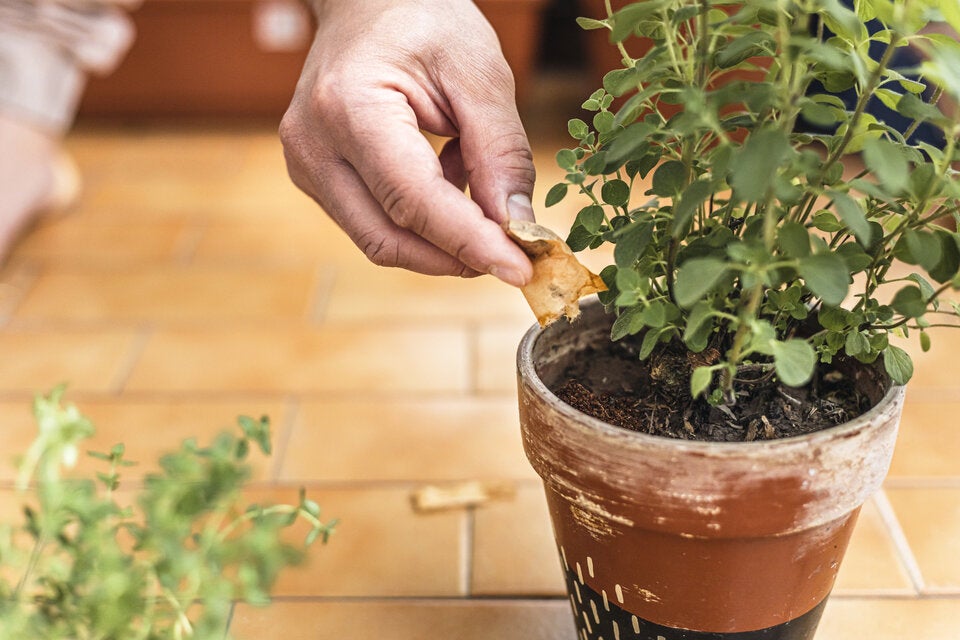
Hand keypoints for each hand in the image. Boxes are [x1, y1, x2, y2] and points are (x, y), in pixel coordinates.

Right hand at [280, 0, 535, 285]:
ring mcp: (307, 166)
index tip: (520, 270)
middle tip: (514, 252)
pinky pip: (374, 223)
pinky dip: (422, 219)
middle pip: (389, 237)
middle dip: (456, 255)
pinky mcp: (317, 178)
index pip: (413, 201)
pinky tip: (446, 174)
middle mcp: (314, 145)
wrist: (368, 0)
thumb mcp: (478, 72)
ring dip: (440, 236)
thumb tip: (516, 225)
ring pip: (380, 239)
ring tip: (473, 181)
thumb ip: (499, 150)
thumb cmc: (422, 20)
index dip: (470, 243)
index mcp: (349, 108)